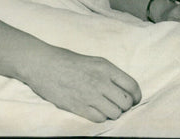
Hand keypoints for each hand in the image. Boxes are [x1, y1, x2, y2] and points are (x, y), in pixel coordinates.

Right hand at [26, 47, 141, 121]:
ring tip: (106, 108)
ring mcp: (89, 95)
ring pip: (114, 113)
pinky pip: (99, 118)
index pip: (132, 86)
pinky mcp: (78, 106)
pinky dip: (100, 117)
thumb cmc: (68, 61)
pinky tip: (95, 111)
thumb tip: (125, 89)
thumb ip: (110, 74)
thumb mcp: (94, 61)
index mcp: (106, 68)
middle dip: (125, 106)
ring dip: (113, 113)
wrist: (43, 64)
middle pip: (125, 102)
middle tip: (118, 105)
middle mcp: (100, 81)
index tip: (134, 100)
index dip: (136, 96)